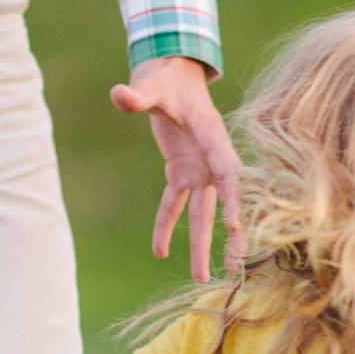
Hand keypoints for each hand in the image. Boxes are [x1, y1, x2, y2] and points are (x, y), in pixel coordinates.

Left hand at [110, 55, 243, 281]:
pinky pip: (174, 204)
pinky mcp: (181, 172)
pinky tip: (159, 252)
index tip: (236, 225)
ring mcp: (198, 168)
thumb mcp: (151, 85)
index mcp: (212, 137)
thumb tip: (118, 95)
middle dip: (228, 233)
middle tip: (234, 264)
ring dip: (201, 243)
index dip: (233, 197)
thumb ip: (137, 95)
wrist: (171, 76)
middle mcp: (210, 158)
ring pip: (202, 211)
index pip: (227, 170)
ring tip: (203, 277)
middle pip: (222, 200)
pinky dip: (166, 226)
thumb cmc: (166, 79)